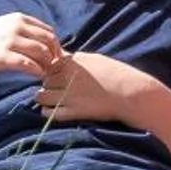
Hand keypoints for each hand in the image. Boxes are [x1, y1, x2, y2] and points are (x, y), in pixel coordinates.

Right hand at [0, 13, 60, 80]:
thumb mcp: (2, 28)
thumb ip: (21, 31)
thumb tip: (42, 42)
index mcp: (17, 18)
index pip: (47, 30)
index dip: (55, 45)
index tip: (54, 57)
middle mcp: (15, 26)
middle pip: (48, 40)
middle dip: (55, 54)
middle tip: (53, 67)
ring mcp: (9, 40)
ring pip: (41, 52)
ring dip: (47, 64)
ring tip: (46, 73)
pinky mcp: (3, 56)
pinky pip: (28, 64)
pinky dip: (37, 71)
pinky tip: (37, 76)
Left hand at [35, 50, 152, 123]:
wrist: (130, 93)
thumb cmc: (116, 74)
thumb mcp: (95, 59)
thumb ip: (76, 58)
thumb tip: (63, 56)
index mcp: (73, 63)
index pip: (48, 63)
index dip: (51, 69)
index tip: (58, 74)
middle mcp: (67, 78)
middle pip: (44, 79)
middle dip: (48, 83)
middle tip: (56, 87)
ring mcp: (69, 96)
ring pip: (41, 95)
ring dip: (44, 97)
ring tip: (53, 99)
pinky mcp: (73, 112)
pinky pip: (49, 113)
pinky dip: (47, 111)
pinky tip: (53, 110)